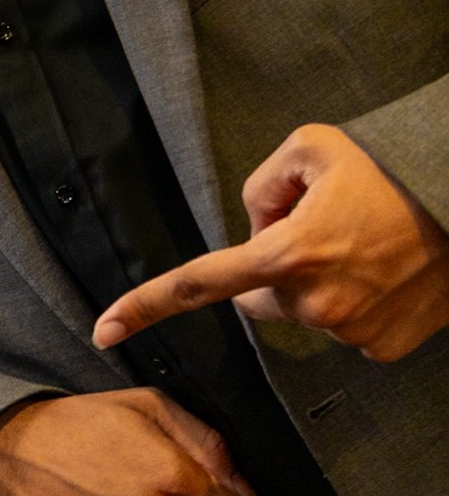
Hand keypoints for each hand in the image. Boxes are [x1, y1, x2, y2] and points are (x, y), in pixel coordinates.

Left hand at [92, 125, 448, 363]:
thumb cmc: (390, 170)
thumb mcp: (310, 148)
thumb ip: (262, 186)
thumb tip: (256, 229)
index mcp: (287, 254)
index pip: (202, 283)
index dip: (147, 305)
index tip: (105, 330)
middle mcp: (314, 302)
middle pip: (261, 296)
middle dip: (275, 269)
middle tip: (323, 230)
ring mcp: (350, 331)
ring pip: (309, 311)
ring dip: (324, 283)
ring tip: (367, 245)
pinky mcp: (383, 348)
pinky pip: (349, 328)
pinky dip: (360, 304)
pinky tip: (386, 271)